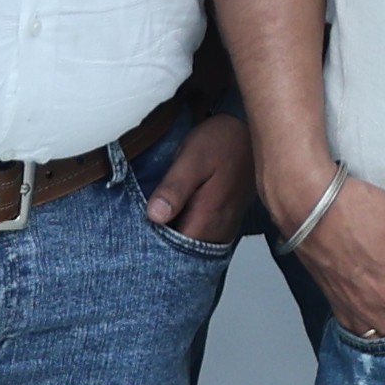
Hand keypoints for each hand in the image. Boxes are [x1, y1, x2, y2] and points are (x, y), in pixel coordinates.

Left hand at [146, 113, 265, 253]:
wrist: (248, 132)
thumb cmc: (222, 141)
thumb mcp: (192, 158)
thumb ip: (174, 189)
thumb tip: (155, 216)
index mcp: (208, 218)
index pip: (176, 252)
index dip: (153, 247)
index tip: (136, 234)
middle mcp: (219, 229)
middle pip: (185, 253)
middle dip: (161, 244)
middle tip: (141, 226)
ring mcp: (224, 226)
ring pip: (193, 245)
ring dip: (173, 236)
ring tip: (155, 220)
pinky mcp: (225, 220)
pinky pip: (202, 236)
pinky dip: (185, 229)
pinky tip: (173, 215)